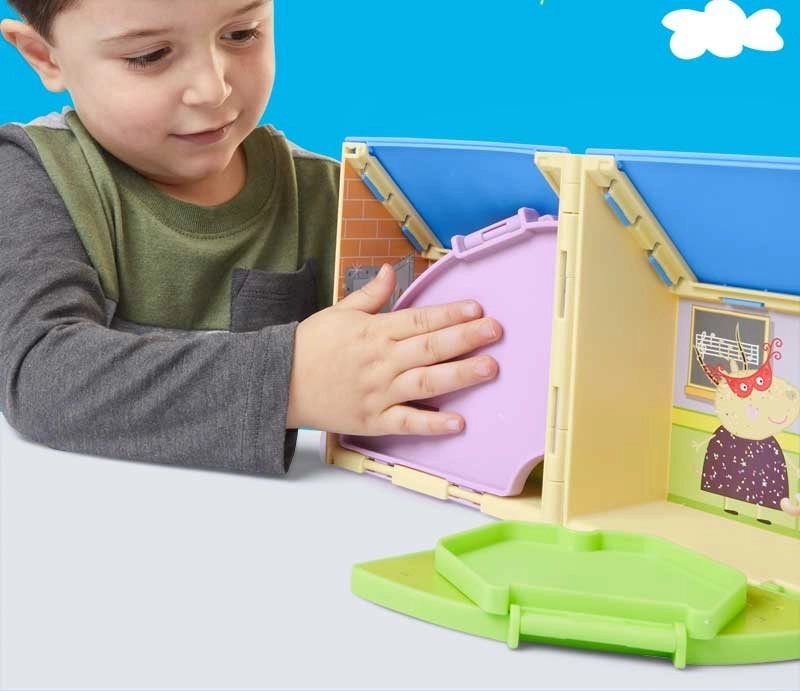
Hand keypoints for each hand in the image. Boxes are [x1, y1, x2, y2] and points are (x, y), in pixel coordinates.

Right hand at [286, 264, 501, 434]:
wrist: (279, 382)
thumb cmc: (310, 346)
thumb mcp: (338, 312)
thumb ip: (369, 295)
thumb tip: (390, 270)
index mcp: (374, 331)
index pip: (419, 319)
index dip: (450, 314)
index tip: (477, 309)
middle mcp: (381, 360)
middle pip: (429, 347)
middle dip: (465, 338)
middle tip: (496, 331)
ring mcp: (378, 391)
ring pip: (424, 382)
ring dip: (459, 375)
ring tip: (489, 368)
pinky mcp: (373, 419)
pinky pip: (406, 422)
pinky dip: (431, 423)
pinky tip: (457, 422)